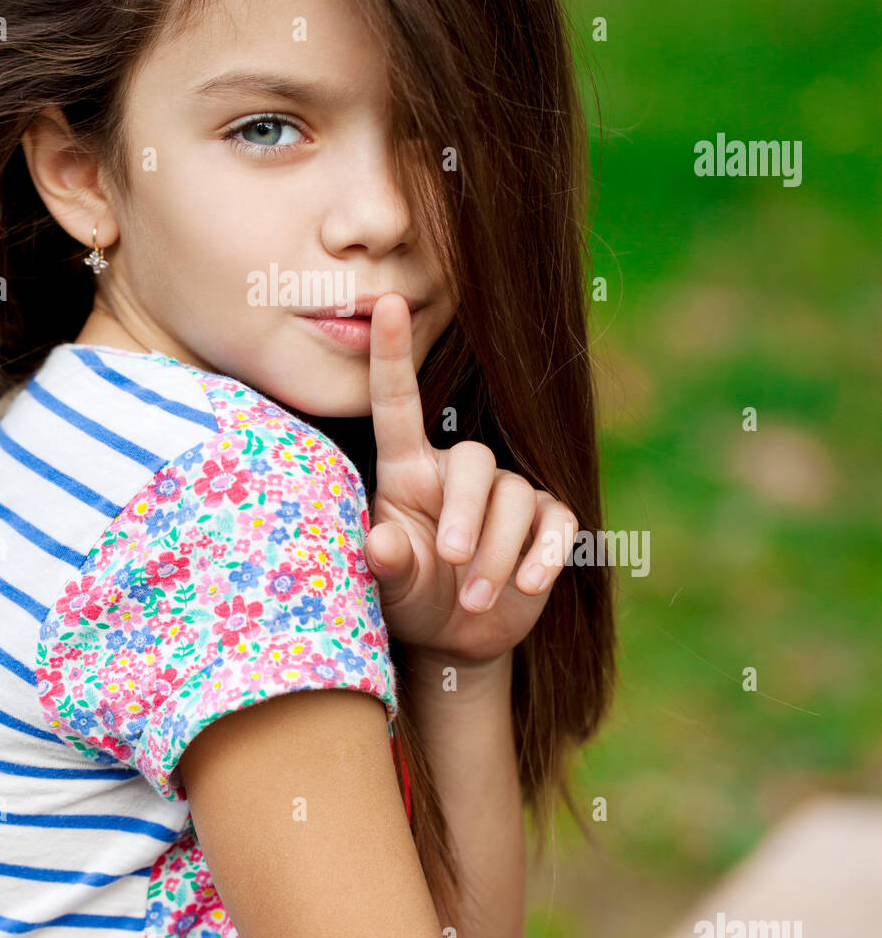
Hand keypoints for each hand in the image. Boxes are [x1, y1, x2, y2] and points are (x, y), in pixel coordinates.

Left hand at [363, 294, 577, 664]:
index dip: (392, 354)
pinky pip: (556, 524)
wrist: (458, 634)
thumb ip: (386, 564)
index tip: (387, 303)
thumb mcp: (390, 586)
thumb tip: (380, 544)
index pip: (398, 403)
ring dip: (496, 553)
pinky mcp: (548, 521)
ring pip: (514, 498)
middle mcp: (458, 469)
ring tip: (473, 601)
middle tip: (449, 559)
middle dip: (464, 512)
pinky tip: (526, 587)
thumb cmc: (410, 594)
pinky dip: (544, 556)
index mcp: (408, 468)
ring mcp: (508, 492)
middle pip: (474, 461)